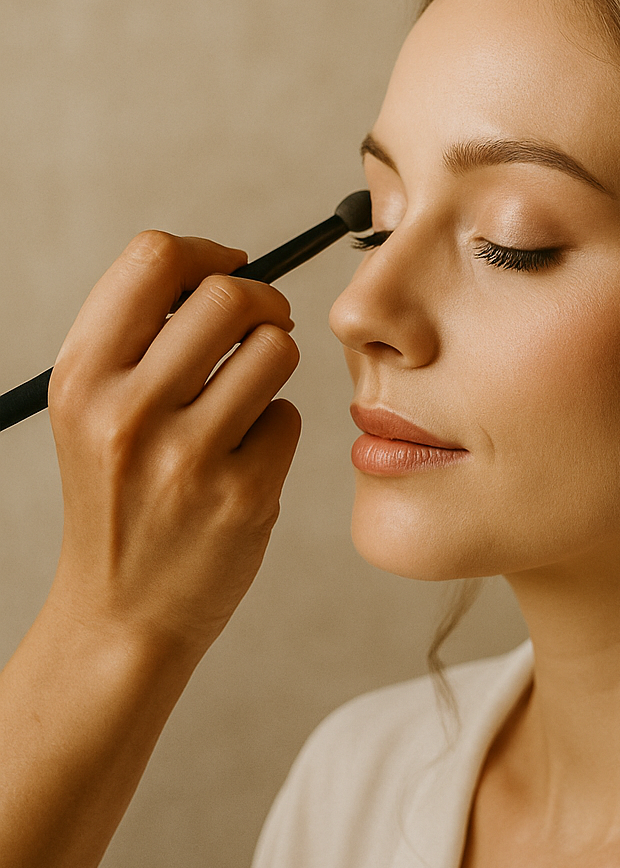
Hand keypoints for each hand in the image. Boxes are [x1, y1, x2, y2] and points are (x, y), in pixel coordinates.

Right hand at [46, 229, 300, 659]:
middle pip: (229, 296)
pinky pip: (288, 418)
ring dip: (274, 364)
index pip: (154, 259)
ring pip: (274, 351)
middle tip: (264, 326)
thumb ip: (137, 339)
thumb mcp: (91, 413)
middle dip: (261, 303)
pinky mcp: (243, 497)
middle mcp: (128, 413)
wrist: (121, 614)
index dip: (207, 253)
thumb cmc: (116, 499)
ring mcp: (189, 458)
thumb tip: (220, 269)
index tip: (229, 268)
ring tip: (248, 398)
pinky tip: (244, 462)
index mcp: (83, 379)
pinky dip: (275, 430)